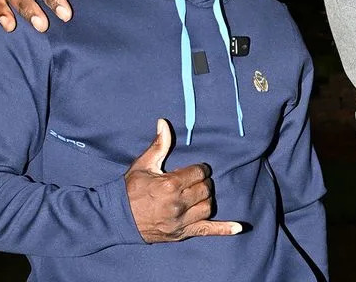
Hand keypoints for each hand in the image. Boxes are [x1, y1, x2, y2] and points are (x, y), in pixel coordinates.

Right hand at [125, 119, 242, 241]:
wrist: (116, 218)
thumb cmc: (131, 189)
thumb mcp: (144, 165)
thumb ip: (159, 144)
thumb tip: (164, 122)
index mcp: (170, 184)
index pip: (199, 172)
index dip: (198, 169)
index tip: (193, 170)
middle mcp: (178, 204)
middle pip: (205, 189)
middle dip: (202, 182)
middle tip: (192, 181)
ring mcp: (180, 221)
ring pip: (208, 207)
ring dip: (206, 199)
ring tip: (197, 195)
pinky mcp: (181, 234)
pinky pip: (207, 231)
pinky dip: (224, 229)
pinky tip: (238, 227)